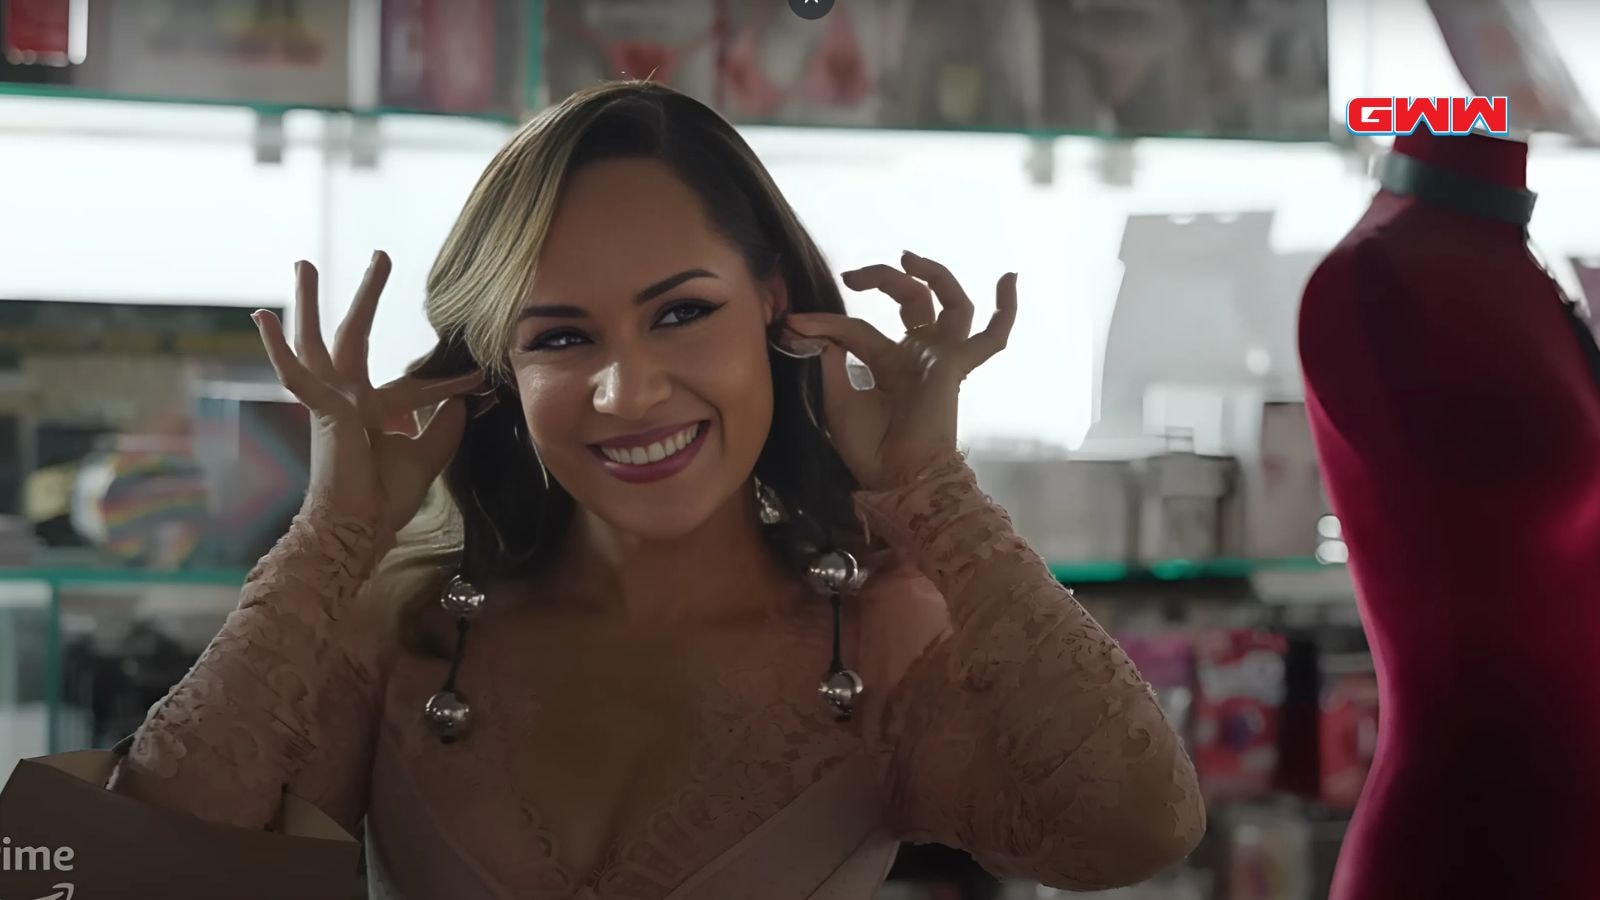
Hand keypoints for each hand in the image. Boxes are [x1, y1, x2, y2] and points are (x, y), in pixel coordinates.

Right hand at [252, 253, 483, 538]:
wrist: (359, 528)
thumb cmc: (385, 499)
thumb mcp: (430, 454)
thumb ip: (446, 422)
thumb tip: (465, 396)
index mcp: (375, 413)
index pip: (415, 384)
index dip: (452, 383)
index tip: (482, 381)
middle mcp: (349, 401)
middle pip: (354, 336)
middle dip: (368, 295)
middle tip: (380, 255)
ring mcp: (331, 402)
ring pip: (319, 340)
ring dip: (310, 301)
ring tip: (304, 262)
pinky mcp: (320, 409)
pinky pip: (295, 373)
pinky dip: (277, 346)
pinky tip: (262, 316)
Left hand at [785, 251, 1016, 489]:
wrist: (892, 476)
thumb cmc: (867, 447)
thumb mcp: (836, 396)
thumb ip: (831, 359)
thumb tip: (814, 328)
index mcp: (889, 363)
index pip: (857, 328)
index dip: (825, 323)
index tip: (795, 323)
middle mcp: (918, 355)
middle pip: (912, 299)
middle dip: (883, 278)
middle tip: (853, 276)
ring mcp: (940, 358)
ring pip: (952, 304)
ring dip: (935, 275)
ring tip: (909, 258)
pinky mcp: (955, 366)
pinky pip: (991, 339)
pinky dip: (1005, 311)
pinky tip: (1010, 279)